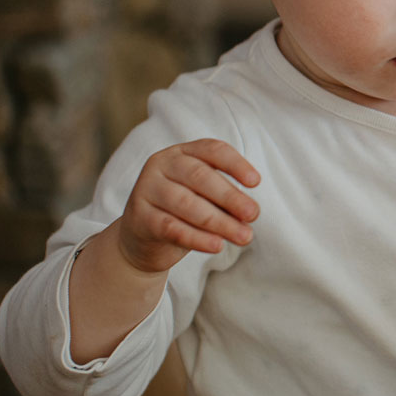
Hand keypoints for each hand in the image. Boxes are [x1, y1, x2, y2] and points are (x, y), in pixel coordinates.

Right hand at [116, 139, 260, 273]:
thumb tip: (249, 212)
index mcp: (182, 152)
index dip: (235, 164)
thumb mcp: (204, 196)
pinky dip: (197, 238)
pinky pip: (171, 228)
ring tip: (244, 236)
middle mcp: (161, 164)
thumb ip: (224, 198)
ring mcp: (146, 189)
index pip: (212, 150)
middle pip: (199, 176)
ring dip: (220, 221)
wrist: (142, 237)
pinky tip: (217, 245)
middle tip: (253, 214)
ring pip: (187, 203)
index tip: (256, 182)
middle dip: (230, 196)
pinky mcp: (139, 218)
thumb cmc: (183, 210)